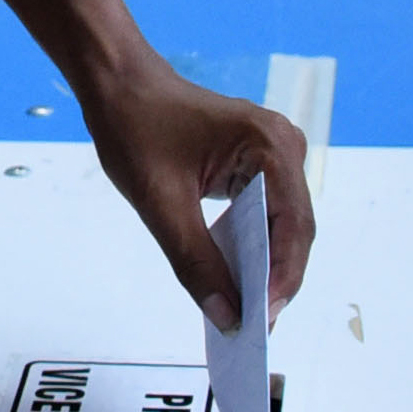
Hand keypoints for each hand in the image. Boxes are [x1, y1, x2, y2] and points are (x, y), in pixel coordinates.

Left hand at [78, 55, 314, 331]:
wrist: (119, 82)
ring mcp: (274, 156)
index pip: (294, 226)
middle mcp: (285, 147)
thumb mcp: (161, 203)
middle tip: (251, 329)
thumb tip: (227, 316)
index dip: (281, 280)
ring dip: (264, 268)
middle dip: (274, 281)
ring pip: (281, 227)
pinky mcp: (258, 165)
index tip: (260, 322)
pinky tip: (233, 279)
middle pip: (293, 231)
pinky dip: (251, 248)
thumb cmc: (136, 127)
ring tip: (243, 313)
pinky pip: (264, 215)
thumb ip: (195, 262)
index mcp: (270, 146)